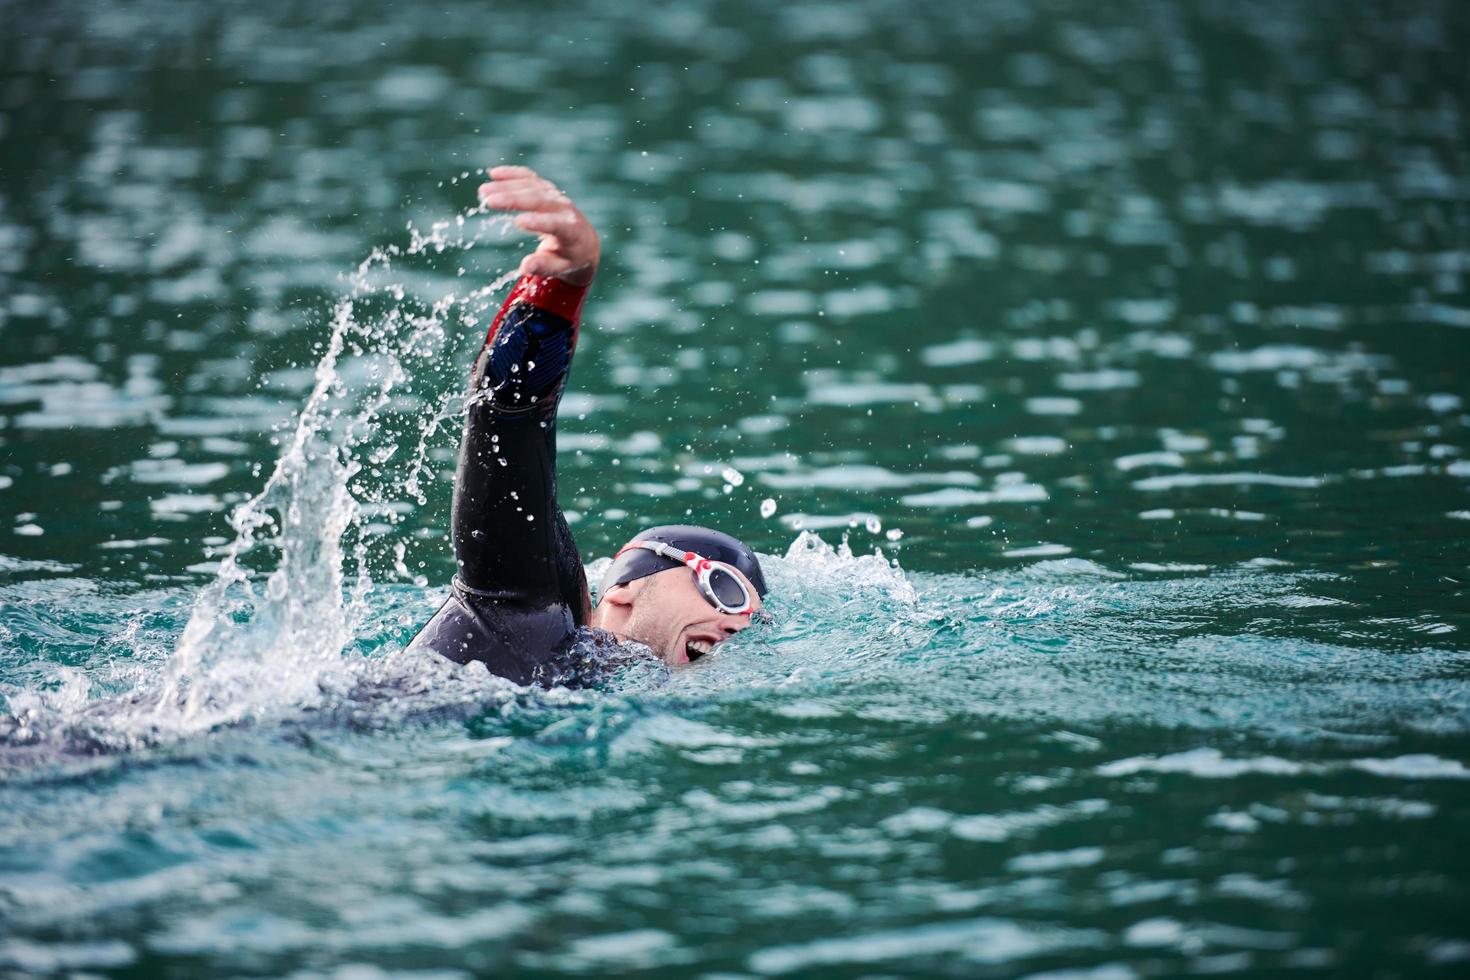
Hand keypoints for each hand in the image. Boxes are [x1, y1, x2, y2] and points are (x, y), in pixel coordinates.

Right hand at [478, 166, 599, 287]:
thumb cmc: (570, 258)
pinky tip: (494, 173)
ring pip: (532, 186)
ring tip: (483, 191)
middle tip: (489, 201)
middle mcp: (565, 209)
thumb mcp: (560, 268)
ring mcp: (556, 197)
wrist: (584, 241)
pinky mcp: (547, 189)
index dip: (539, 222)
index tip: (518, 222)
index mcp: (572, 231)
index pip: (555, 224)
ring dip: (507, 186)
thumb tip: (525, 267)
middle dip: (513, 200)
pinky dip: (513, 174)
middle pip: (539, 200)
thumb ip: (544, 266)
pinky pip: (530, 178)